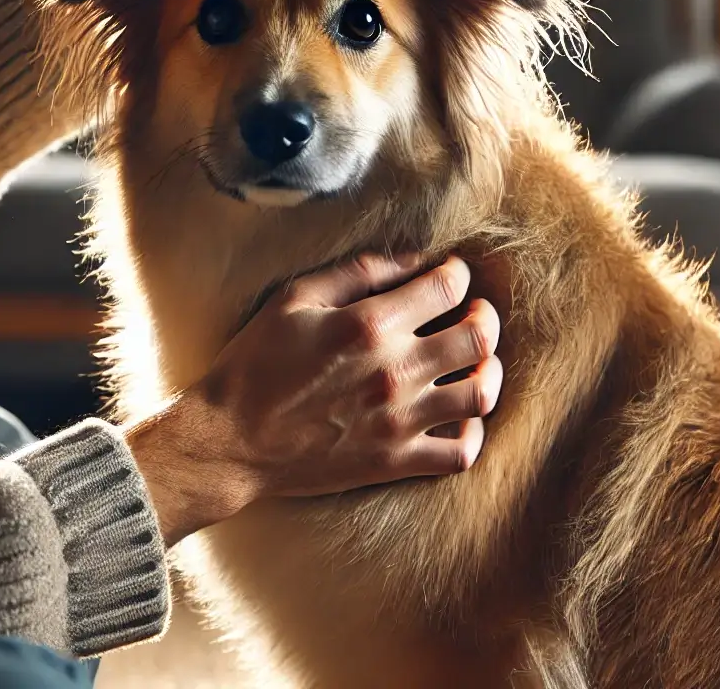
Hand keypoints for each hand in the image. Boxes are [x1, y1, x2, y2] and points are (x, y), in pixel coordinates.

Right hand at [125, 254, 503, 546]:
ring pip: (481, 394)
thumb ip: (357, 273)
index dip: (458, 273)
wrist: (231, 441)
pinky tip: (459, 417)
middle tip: (473, 314)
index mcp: (369, 325)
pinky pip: (461, 453)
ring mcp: (399, 421)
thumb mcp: (294, 299)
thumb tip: (414, 259)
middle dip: (484, 317)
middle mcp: (395, 372)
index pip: (448, 288)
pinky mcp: (395, 461)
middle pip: (478, 337)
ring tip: (475, 363)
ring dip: (488, 371)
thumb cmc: (255, 364)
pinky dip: (473, 433)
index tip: (451, 275)